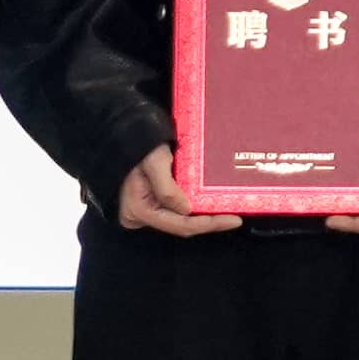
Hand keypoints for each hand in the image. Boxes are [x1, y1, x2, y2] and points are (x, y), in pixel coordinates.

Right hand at [118, 143, 242, 235]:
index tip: (232, 220)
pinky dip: (192, 208)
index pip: (180, 225)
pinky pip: (175, 211)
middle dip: (208, 222)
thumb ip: (167, 189)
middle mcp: (139, 217)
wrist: (125, 133)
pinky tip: (209, 204)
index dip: (208, 224)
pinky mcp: (150, 204)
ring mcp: (144, 212)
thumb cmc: (138, 144)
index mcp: (138, 210)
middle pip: (181, 226)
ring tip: (225, 211)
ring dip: (202, 216)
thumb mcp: (155, 162)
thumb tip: (186, 210)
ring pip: (179, 220)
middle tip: (233, 217)